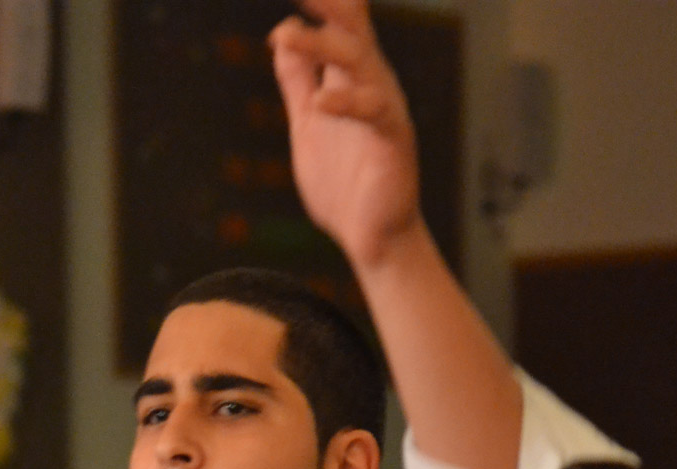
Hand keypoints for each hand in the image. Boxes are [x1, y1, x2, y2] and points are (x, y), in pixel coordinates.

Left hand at [269, 0, 423, 272]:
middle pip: (353, 28)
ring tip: (286, 36)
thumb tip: (282, 35)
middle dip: (331, 3)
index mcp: (351, 80)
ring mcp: (384, 109)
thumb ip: (297, 82)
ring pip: (361, 61)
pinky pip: (375, 111)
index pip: (339, 25)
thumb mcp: (308, 124)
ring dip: (323, 45)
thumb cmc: (343, 183)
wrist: (370, 237)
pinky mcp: (394, 140)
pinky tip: (320, 103)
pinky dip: (346, 104)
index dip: (321, 1)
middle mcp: (371, 85)